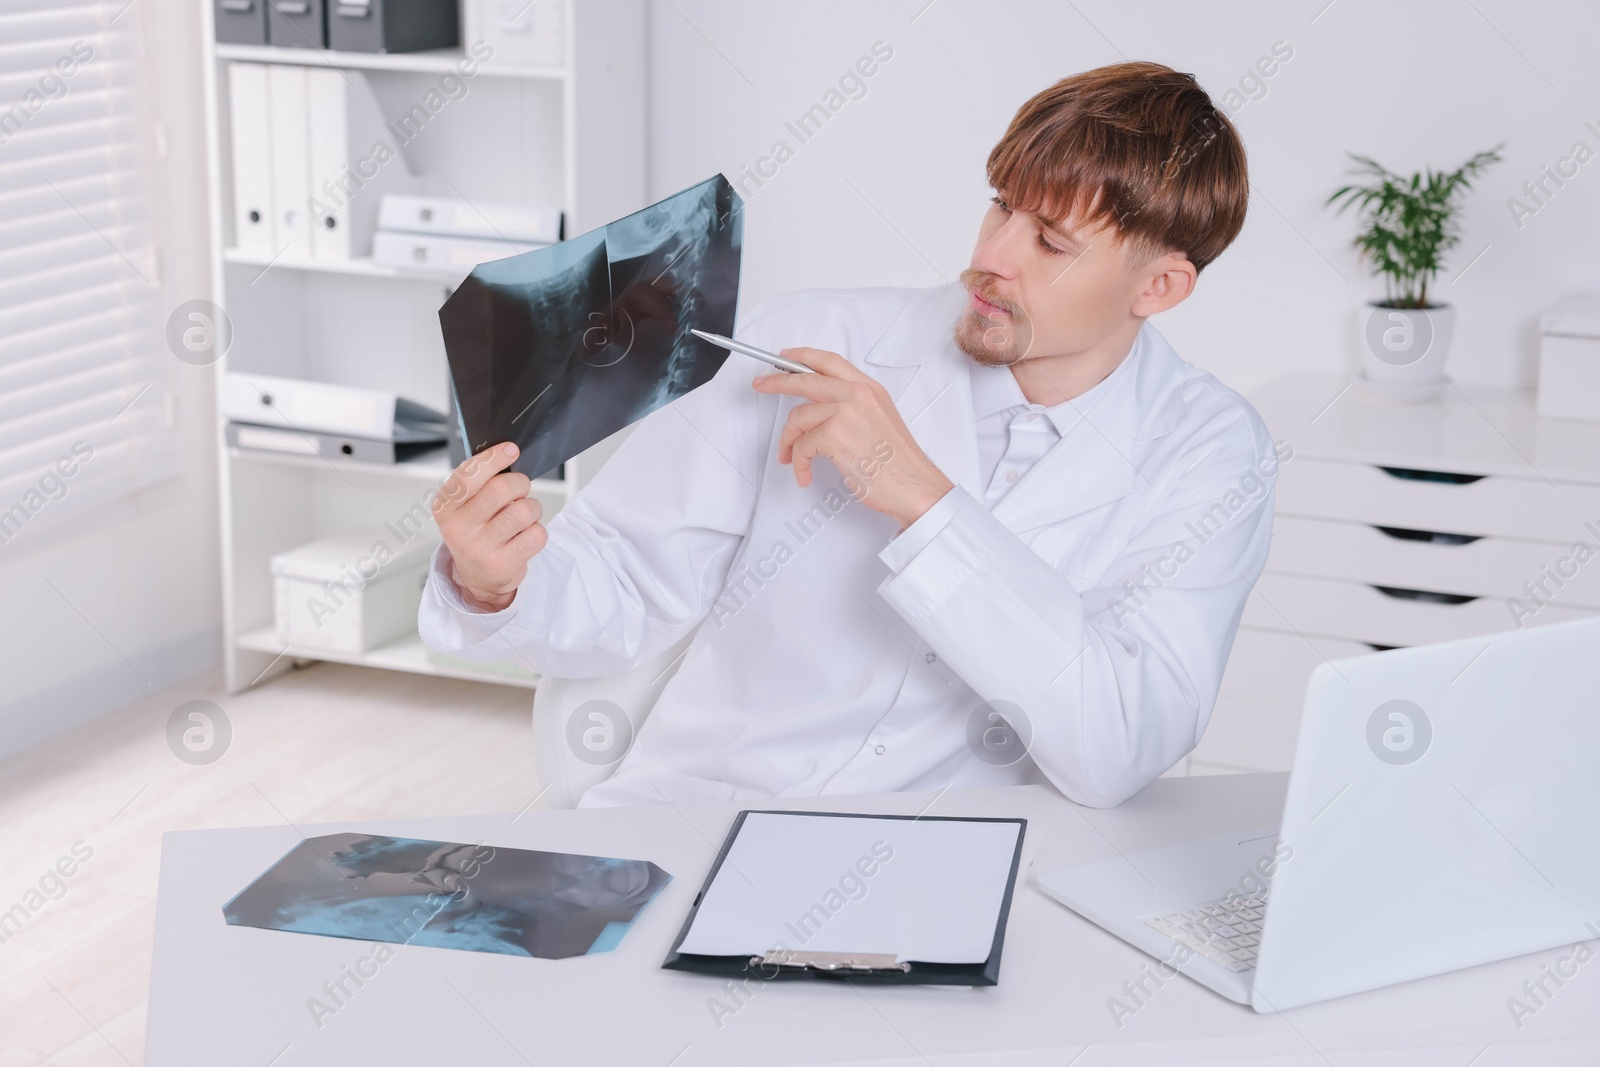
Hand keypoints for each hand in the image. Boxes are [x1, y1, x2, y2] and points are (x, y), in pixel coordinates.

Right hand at [432, 442, 546, 612]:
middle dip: (520, 483)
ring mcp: (478, 549)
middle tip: (521, 489)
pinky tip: (526, 535)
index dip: (493, 458)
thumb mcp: (465, 506)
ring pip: (523, 511)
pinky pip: (536, 534)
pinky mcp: (502, 565)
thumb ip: (479, 481)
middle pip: (500, 489)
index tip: (512, 449)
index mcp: (444, 507)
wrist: (478, 577)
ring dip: (532, 507)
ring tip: (525, 514)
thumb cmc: (477, 530)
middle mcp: (457, 529)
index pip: (467, 475)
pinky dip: (538, 530)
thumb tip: (508, 452)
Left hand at [752, 348, 954, 528]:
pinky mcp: (834, 434)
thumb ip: (853, 406)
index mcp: (869, 388)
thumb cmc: (897, 462)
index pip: (829, 361)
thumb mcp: (879, 419)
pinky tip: (804, 474)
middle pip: (804, 378)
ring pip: (797, 417)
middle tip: (760, 386)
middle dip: (777, 383)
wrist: (913, 485)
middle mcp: (857, 394)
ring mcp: (845, 411)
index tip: (784, 357)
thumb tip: (819, 406)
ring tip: (791, 458)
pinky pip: (801, 445)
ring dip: (788, 441)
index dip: (802, 356)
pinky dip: (798, 463)